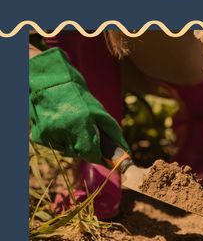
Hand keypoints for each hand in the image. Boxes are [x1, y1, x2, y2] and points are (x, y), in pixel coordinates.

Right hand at [29, 47, 128, 163]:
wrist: (51, 84)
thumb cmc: (79, 98)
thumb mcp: (100, 113)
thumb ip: (113, 133)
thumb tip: (125, 150)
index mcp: (82, 124)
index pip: (91, 154)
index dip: (98, 156)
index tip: (103, 157)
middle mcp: (64, 131)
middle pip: (79, 154)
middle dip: (86, 149)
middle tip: (86, 133)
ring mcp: (50, 134)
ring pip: (67, 151)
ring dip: (73, 144)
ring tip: (72, 125)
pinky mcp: (39, 136)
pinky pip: (55, 147)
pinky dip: (60, 141)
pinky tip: (60, 126)